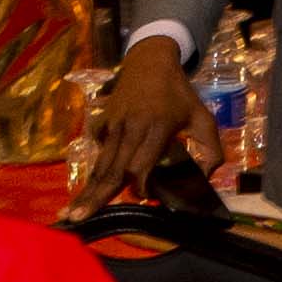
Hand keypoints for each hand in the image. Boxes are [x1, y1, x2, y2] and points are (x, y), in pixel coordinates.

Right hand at [84, 32, 201, 199]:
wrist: (151, 60)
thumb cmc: (180, 94)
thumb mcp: (204, 118)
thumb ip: (212, 152)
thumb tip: (203, 181)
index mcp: (156, 128)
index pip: (139, 165)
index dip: (138, 184)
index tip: (144, 195)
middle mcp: (130, 128)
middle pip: (111, 170)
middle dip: (96, 197)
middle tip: (77, 220)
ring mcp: (113, 124)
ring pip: (100, 164)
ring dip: (86, 190)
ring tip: (70, 213)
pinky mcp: (103, 122)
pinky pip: (98, 150)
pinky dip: (94, 170)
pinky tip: (85, 192)